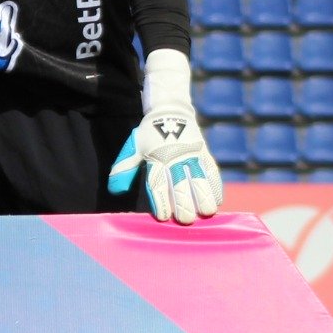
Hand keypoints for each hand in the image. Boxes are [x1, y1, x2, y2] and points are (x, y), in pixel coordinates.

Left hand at [108, 48, 224, 225]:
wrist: (170, 112)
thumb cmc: (149, 135)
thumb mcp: (134, 148)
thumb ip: (124, 169)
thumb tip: (115, 190)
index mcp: (156, 158)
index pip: (158, 183)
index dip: (161, 201)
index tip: (163, 217)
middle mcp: (175, 157)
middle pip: (181, 184)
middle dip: (184, 204)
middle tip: (185, 220)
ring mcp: (192, 154)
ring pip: (201, 178)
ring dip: (204, 197)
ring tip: (206, 213)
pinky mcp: (205, 153)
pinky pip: (213, 171)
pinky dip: (216, 186)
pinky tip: (217, 200)